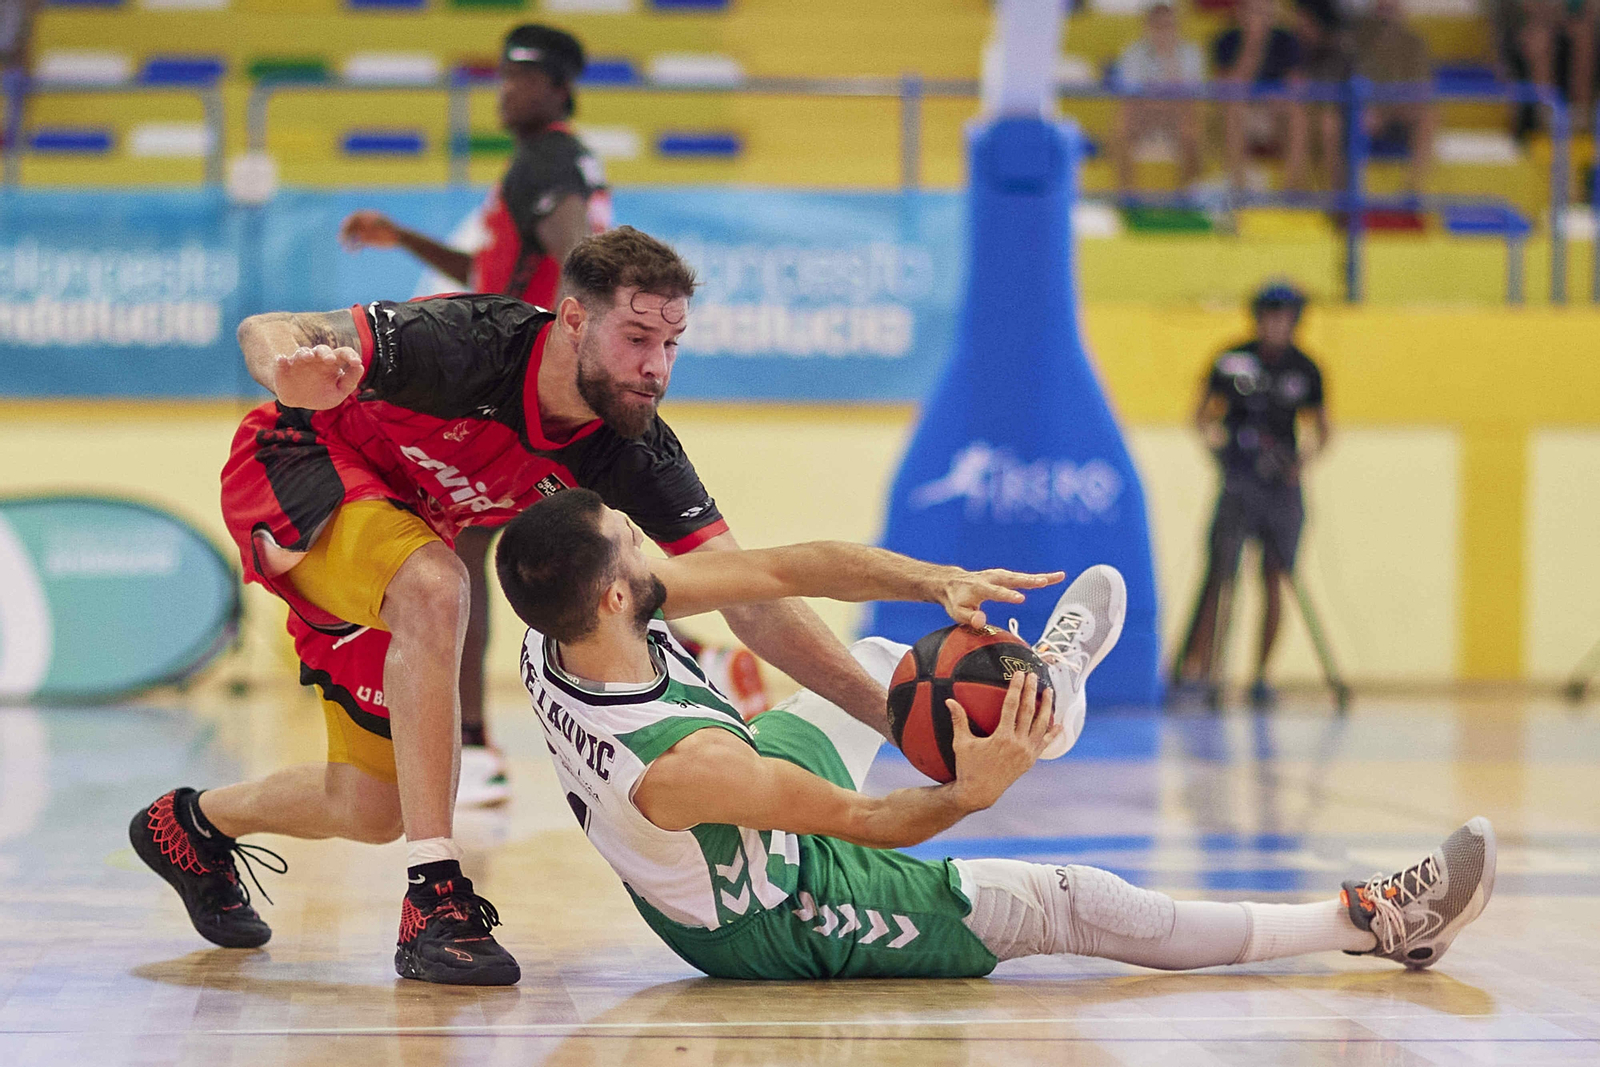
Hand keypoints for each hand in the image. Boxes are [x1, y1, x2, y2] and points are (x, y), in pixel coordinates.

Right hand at [272, 345, 363, 409]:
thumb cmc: (321, 394)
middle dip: (326, 353)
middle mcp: (316, 359)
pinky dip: (281, 360)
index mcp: (332, 364)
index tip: (357, 362)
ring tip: (308, 357)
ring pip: (302, 352)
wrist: (298, 400)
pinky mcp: (284, 367)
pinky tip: (282, 360)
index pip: (343, 353)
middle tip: (330, 360)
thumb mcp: (338, 392)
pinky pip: (281, 361)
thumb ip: (350, 382)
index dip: (350, 355)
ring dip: (305, 353)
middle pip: (322, 350)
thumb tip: (360, 367)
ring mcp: (299, 361)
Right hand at [339, 210, 401, 250]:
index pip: (354, 217)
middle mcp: (363, 224)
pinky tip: (354, 253)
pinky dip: (354, 249)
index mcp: (366, 216)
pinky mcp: (366, 241)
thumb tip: (366, 223)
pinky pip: (357, 245)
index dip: (348, 221)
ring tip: (345, 248)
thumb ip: (373, 223)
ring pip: (352, 236)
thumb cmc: (392, 230)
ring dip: (347, 242)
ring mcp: (364, 232)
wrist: (399, 238)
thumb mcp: (383, 225)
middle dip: (345, 232)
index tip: (344, 226)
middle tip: (341, 239)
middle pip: (350, 227)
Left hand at [938, 567, 1064, 629]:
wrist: (951, 583)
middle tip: (1045, 581)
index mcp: (980, 588)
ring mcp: (998, 575)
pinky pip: (1021, 577)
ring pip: (1021, 576)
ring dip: (1039, 577)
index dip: (1008, 595)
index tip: (1020, 599)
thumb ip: (969, 617)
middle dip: (1029, 580)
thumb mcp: (957, 612)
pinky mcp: (1003, 576)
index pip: (996, 592)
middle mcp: (991, 578)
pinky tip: (1050, 579)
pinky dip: (1036, 577)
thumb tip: (982, 621)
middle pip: (1013, 579)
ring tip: (1058, 577)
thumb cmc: (956, 600)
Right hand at [946, 671, 1059, 812]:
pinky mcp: (1030, 760)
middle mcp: (1018, 744)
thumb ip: (958, 720)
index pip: (1012, 706)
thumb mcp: (961, 743)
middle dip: (1032, 691)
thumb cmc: (968, 767)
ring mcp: (1026, 752)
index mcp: (1002, 737)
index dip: (1016, 688)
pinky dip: (1052, 733)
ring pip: (1040, 725)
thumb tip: (949, 700)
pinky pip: (1044, 743)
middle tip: (1034, 676)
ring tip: (1049, 692)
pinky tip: (1058, 724)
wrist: (980, 793)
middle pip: (1028, 712)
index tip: (1020, 674)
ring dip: (1046, 707)